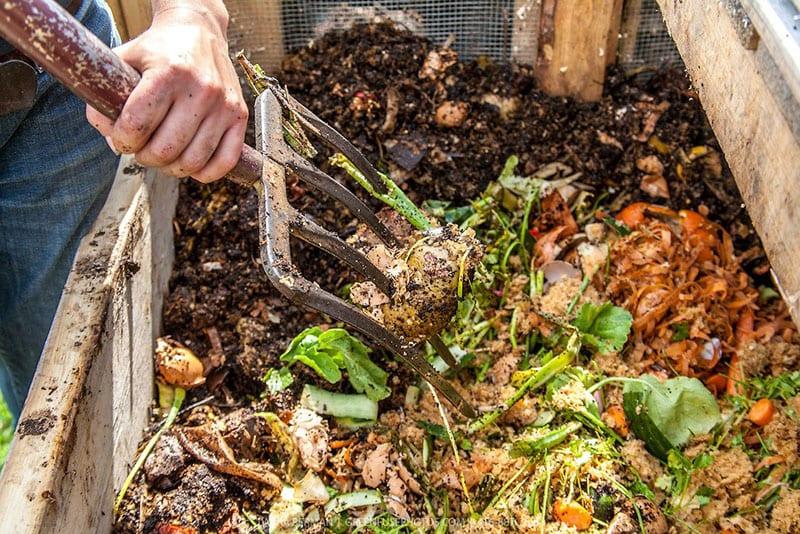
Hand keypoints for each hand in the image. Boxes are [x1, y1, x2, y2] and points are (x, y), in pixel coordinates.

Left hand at [86, 2, 247, 182]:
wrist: (199, 31)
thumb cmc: (157, 51)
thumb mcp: (123, 62)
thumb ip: (106, 100)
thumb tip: (112, 141)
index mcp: (168, 72)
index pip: (136, 126)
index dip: (122, 141)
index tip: (121, 138)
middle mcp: (201, 89)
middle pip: (165, 150)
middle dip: (145, 157)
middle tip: (141, 149)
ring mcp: (223, 104)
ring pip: (193, 161)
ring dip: (171, 168)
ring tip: (163, 156)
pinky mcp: (239, 115)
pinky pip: (225, 161)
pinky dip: (205, 173)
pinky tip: (191, 164)